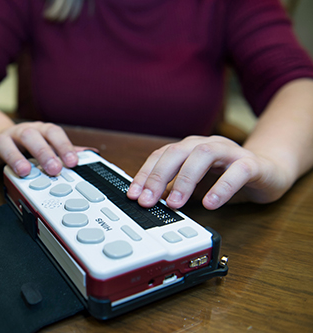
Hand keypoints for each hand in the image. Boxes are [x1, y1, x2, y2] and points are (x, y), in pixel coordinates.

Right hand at [0, 121, 79, 177]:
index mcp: (39, 130)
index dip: (63, 147)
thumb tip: (91, 154)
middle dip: (43, 152)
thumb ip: (65, 150)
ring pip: (7, 145)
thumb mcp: (47, 143)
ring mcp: (2, 140)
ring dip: (16, 158)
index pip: (53, 133)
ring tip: (24, 171)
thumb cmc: (27, 143)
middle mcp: (21, 132)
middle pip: (31, 136)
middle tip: (54, 169)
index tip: (73, 162)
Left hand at [127, 135, 291, 209]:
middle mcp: (206, 145)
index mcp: (190, 149)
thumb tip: (150, 203)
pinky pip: (237, 172)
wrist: (269, 171)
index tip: (133, 195)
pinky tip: (210, 203)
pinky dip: (222, 187)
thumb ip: (175, 190)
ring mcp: (229, 152)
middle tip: (147, 200)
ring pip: (203, 155)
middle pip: (177, 152)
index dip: (144, 174)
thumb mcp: (196, 184)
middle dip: (158, 176)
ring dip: (185, 180)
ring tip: (175, 203)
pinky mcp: (252, 164)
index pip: (161, 156)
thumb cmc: (228, 177)